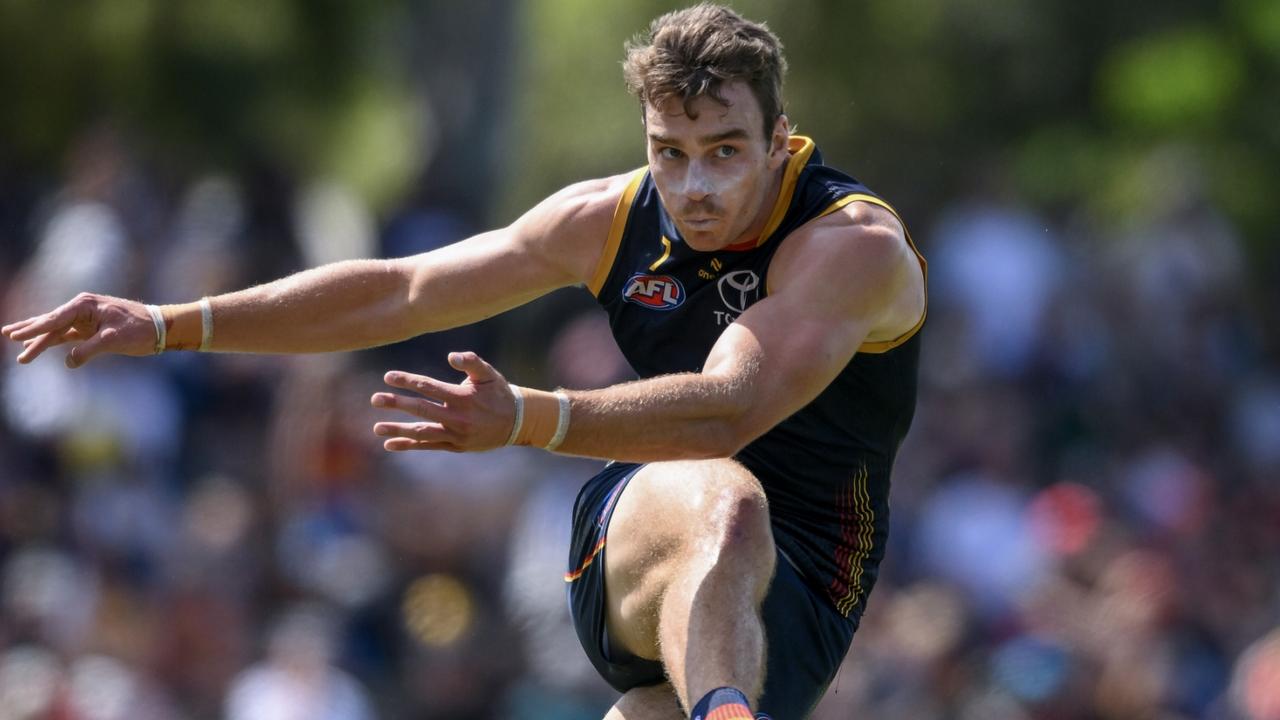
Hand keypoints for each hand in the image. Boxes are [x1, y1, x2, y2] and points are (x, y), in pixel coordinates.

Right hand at [1, 292, 158, 367]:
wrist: (160, 327)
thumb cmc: (140, 329)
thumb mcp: (113, 340)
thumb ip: (88, 350)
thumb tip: (69, 362)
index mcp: (85, 305)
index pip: (55, 318)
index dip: (34, 328)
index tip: (16, 336)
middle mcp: (82, 308)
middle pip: (50, 321)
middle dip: (29, 330)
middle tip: (6, 335)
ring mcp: (85, 319)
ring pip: (56, 329)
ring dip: (37, 338)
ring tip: (15, 343)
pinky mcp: (90, 329)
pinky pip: (66, 336)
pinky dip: (52, 341)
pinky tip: (37, 346)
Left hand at [370, 351, 516, 452]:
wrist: (517, 423)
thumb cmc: (499, 393)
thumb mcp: (489, 374)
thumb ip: (471, 361)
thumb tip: (451, 356)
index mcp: (463, 397)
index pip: (429, 387)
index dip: (407, 381)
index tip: (388, 377)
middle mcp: (458, 418)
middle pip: (421, 410)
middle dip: (396, 404)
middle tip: (375, 399)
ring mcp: (456, 435)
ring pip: (422, 433)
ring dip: (398, 430)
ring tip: (376, 428)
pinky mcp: (456, 446)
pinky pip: (429, 446)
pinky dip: (409, 445)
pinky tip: (390, 445)